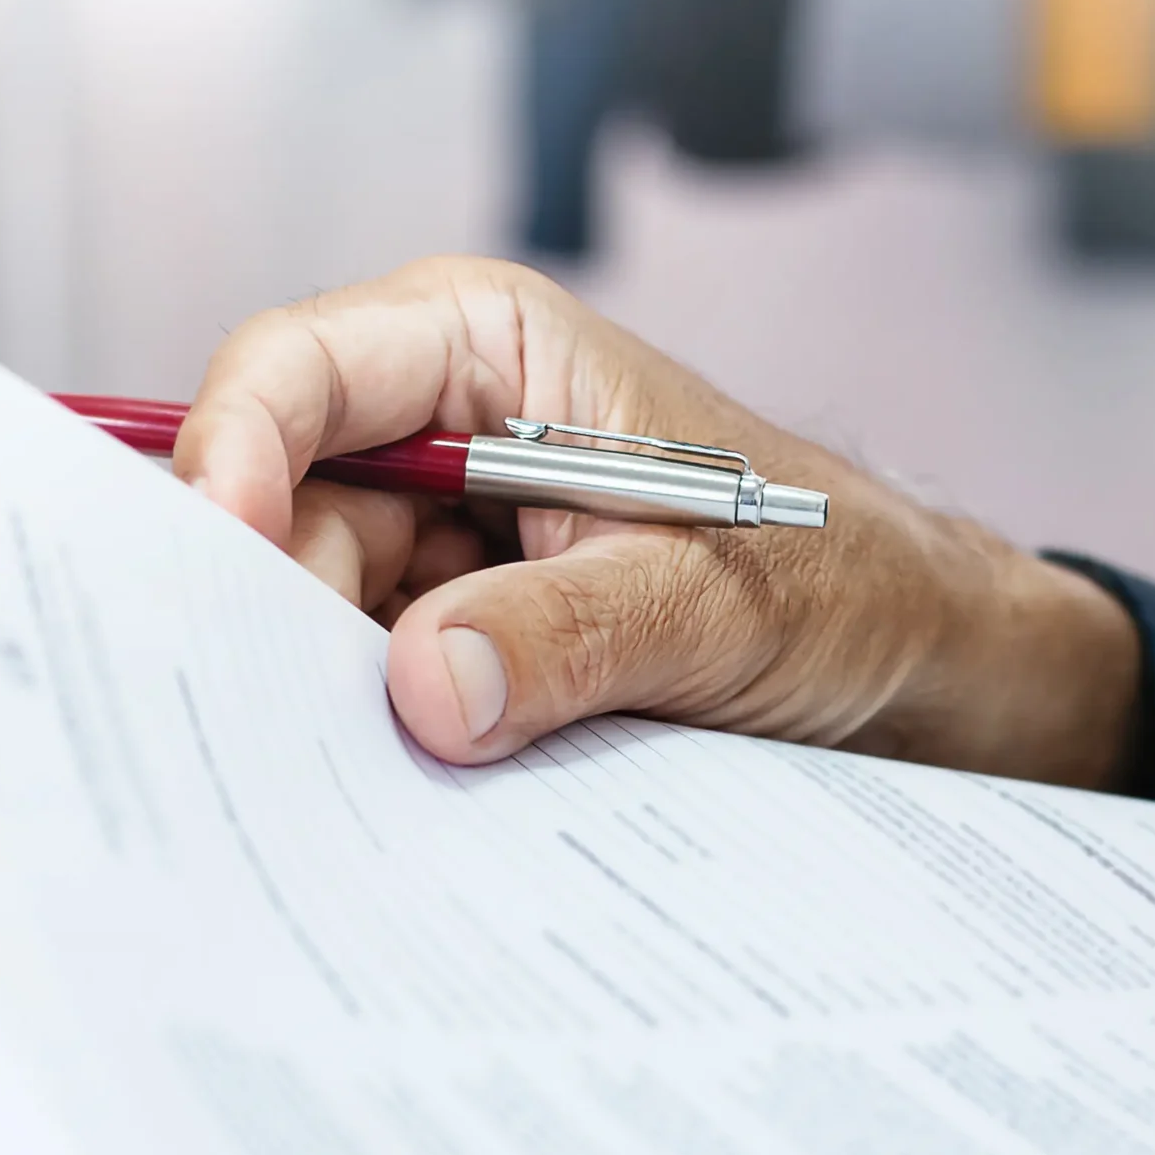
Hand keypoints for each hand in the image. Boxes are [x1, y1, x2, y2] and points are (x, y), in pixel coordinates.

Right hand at [174, 257, 1142, 786]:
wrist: (927, 675)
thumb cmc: (846, 587)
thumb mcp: (715, 608)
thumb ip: (567, 636)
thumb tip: (425, 689)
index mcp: (488, 351)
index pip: (297, 374)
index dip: (234, 460)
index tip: (227, 567)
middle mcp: (441, 436)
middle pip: (282, 514)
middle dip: (277, 618)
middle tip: (274, 733)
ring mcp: (442, 549)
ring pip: (315, 617)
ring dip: (328, 702)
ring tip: (347, 786)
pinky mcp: (460, 645)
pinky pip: (376, 690)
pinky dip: (377, 745)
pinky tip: (390, 802)